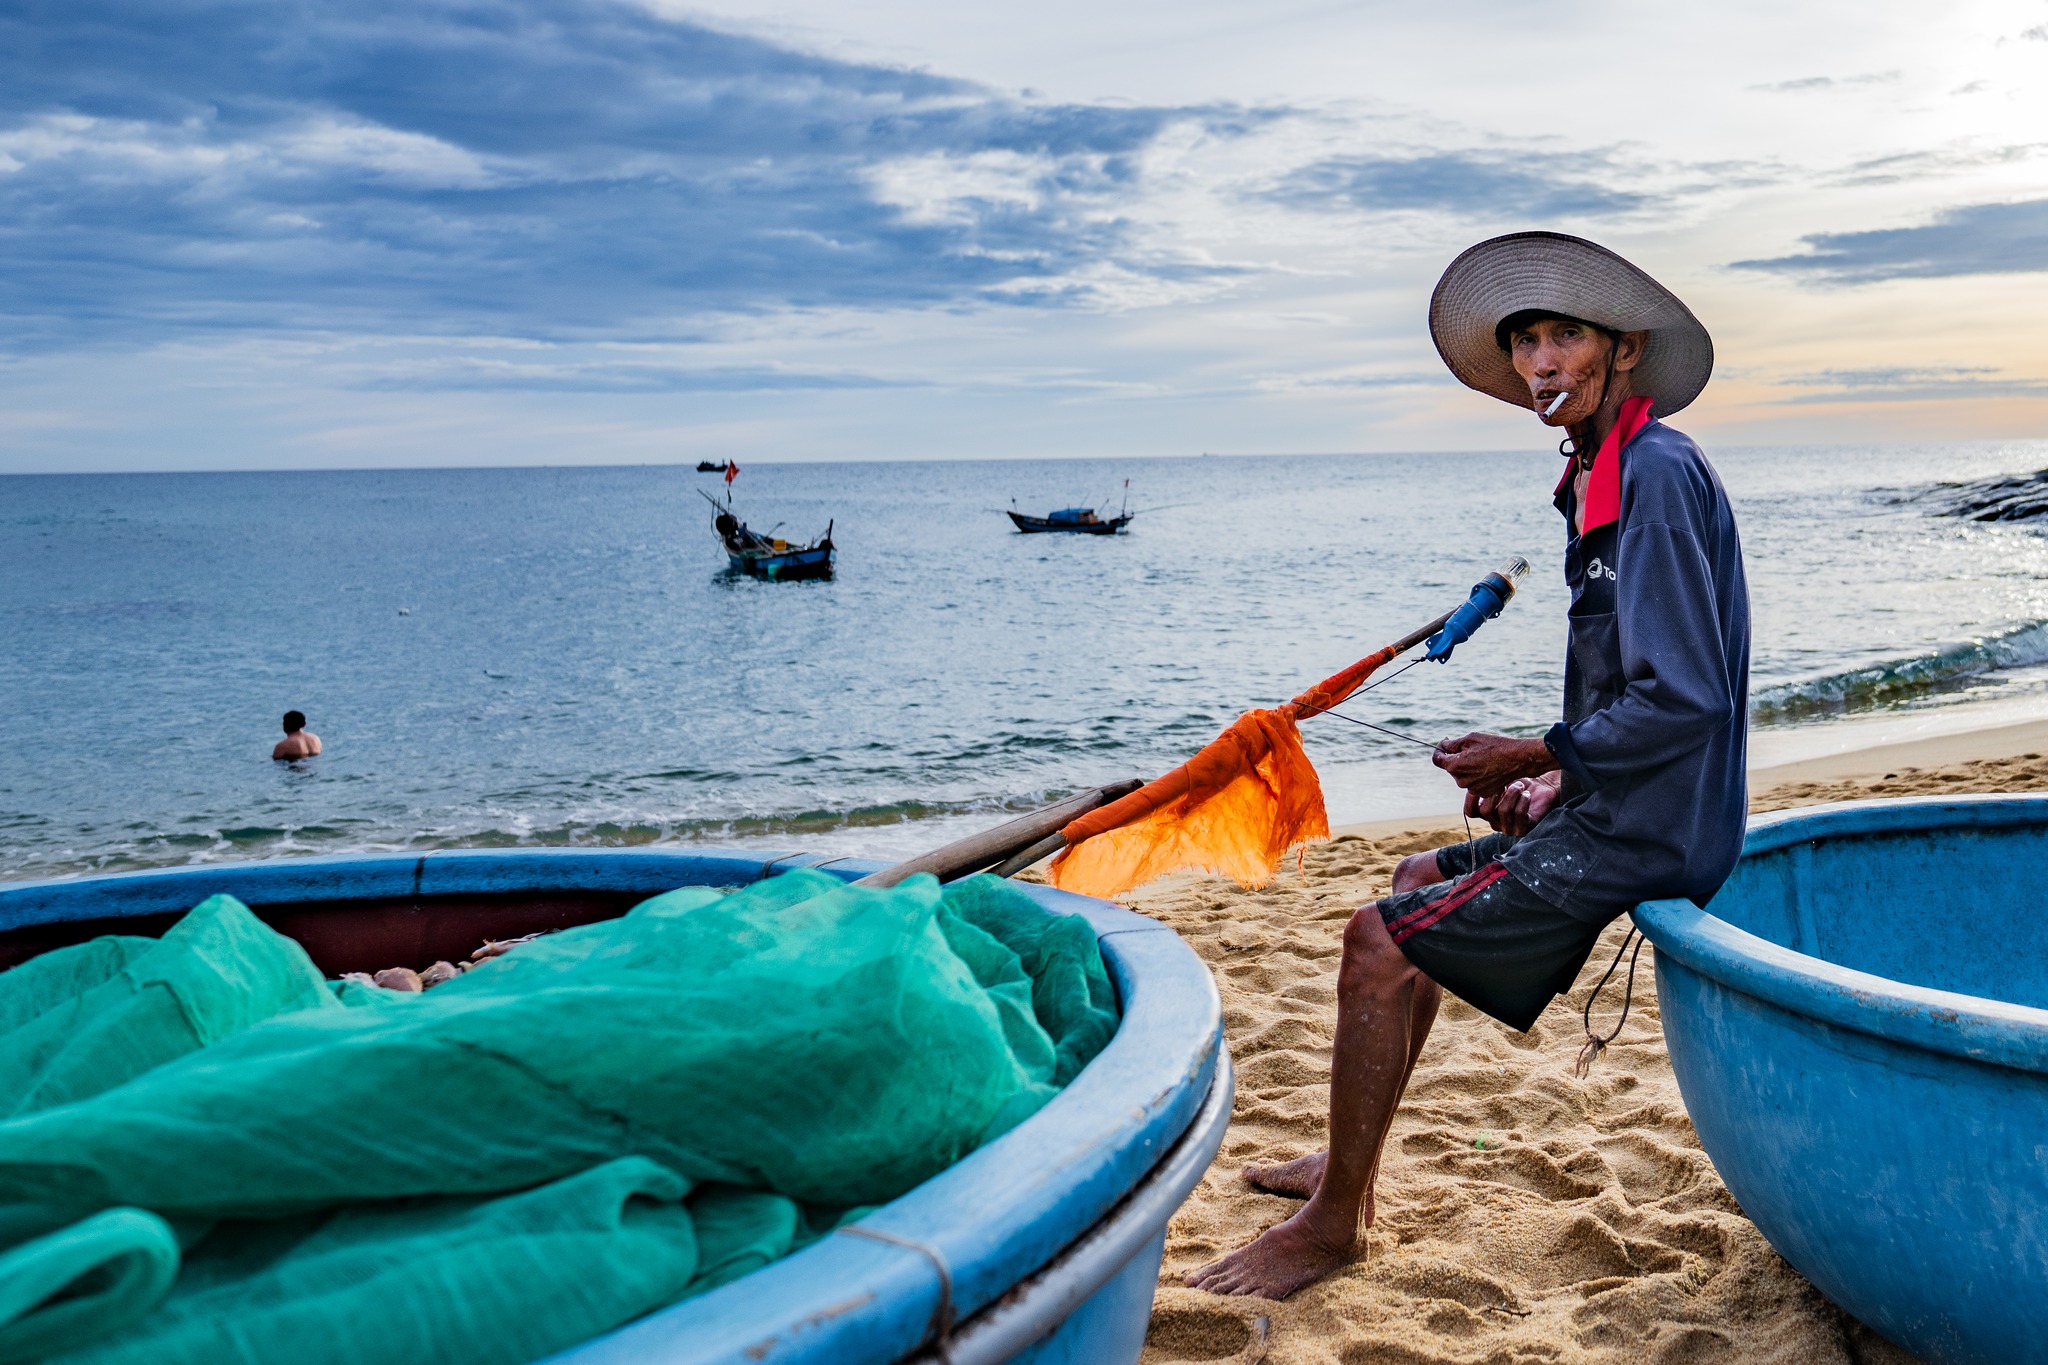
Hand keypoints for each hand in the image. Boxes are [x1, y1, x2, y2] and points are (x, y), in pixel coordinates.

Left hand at [1432, 732, 1556, 795]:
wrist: (1518, 759)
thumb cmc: (1495, 746)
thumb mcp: (1471, 738)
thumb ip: (1453, 743)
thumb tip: (1443, 746)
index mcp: (1455, 766)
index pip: (1437, 759)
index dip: (1439, 750)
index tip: (1445, 744)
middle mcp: (1461, 780)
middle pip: (1451, 768)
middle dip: (1456, 758)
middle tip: (1471, 748)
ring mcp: (1472, 788)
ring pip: (1463, 776)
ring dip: (1467, 767)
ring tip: (1483, 757)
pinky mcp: (1482, 792)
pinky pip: (1474, 782)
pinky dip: (1477, 775)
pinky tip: (1489, 767)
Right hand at [1469, 772, 1562, 835]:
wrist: (1544, 786)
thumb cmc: (1521, 782)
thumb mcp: (1501, 780)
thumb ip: (1487, 782)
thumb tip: (1473, 777)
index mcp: (1487, 812)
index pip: (1470, 812)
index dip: (1471, 799)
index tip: (1478, 784)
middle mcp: (1496, 823)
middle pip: (1485, 811)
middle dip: (1495, 792)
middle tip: (1505, 782)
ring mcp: (1510, 828)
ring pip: (1503, 811)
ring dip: (1512, 793)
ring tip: (1520, 786)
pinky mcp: (1525, 828)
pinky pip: (1519, 814)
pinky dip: (1523, 801)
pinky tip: (1527, 794)